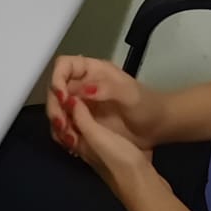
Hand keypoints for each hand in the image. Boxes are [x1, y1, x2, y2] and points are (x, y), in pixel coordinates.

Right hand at [46, 56, 165, 153]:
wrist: (155, 128)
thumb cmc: (147, 105)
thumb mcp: (130, 94)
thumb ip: (106, 89)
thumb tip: (81, 90)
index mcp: (93, 71)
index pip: (64, 66)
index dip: (57, 79)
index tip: (63, 98)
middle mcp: (82, 86)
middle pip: (55, 90)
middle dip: (55, 107)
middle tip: (63, 125)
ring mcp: (81, 105)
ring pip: (57, 110)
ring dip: (58, 123)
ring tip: (70, 138)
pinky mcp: (82, 124)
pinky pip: (64, 127)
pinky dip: (64, 136)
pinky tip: (72, 144)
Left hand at [66, 97, 155, 188]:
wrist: (143, 184)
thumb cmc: (121, 163)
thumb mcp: (98, 136)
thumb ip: (83, 119)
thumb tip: (69, 100)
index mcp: (77, 143)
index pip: (60, 123)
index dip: (60, 105)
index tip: (66, 88)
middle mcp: (84, 147)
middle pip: (70, 125)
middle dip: (69, 108)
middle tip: (75, 91)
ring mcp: (98, 150)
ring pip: (83, 127)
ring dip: (82, 113)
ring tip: (87, 98)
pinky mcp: (113, 151)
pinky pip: (97, 131)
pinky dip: (95, 119)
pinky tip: (103, 113)